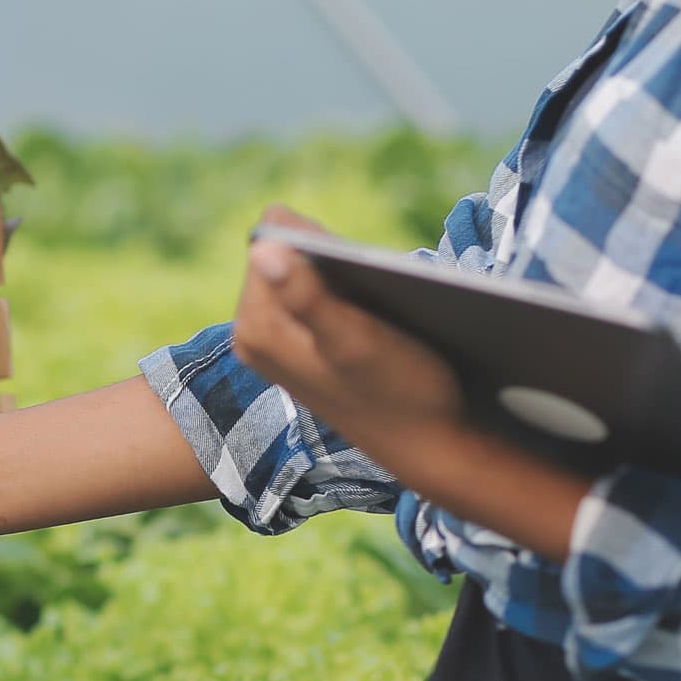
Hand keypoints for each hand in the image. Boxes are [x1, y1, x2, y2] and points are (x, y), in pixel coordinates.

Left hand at [234, 207, 465, 444]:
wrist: (429, 444)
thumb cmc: (403, 392)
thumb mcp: (356, 340)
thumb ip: (306, 295)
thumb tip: (260, 246)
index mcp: (255, 327)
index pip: (274, 235)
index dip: (322, 243)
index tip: (356, 279)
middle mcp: (251, 334)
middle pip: (287, 253)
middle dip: (330, 262)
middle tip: (369, 303)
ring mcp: (273, 342)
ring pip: (305, 273)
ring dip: (343, 279)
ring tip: (373, 318)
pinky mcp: (297, 348)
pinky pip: (315, 295)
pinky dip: (346, 297)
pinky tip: (373, 326)